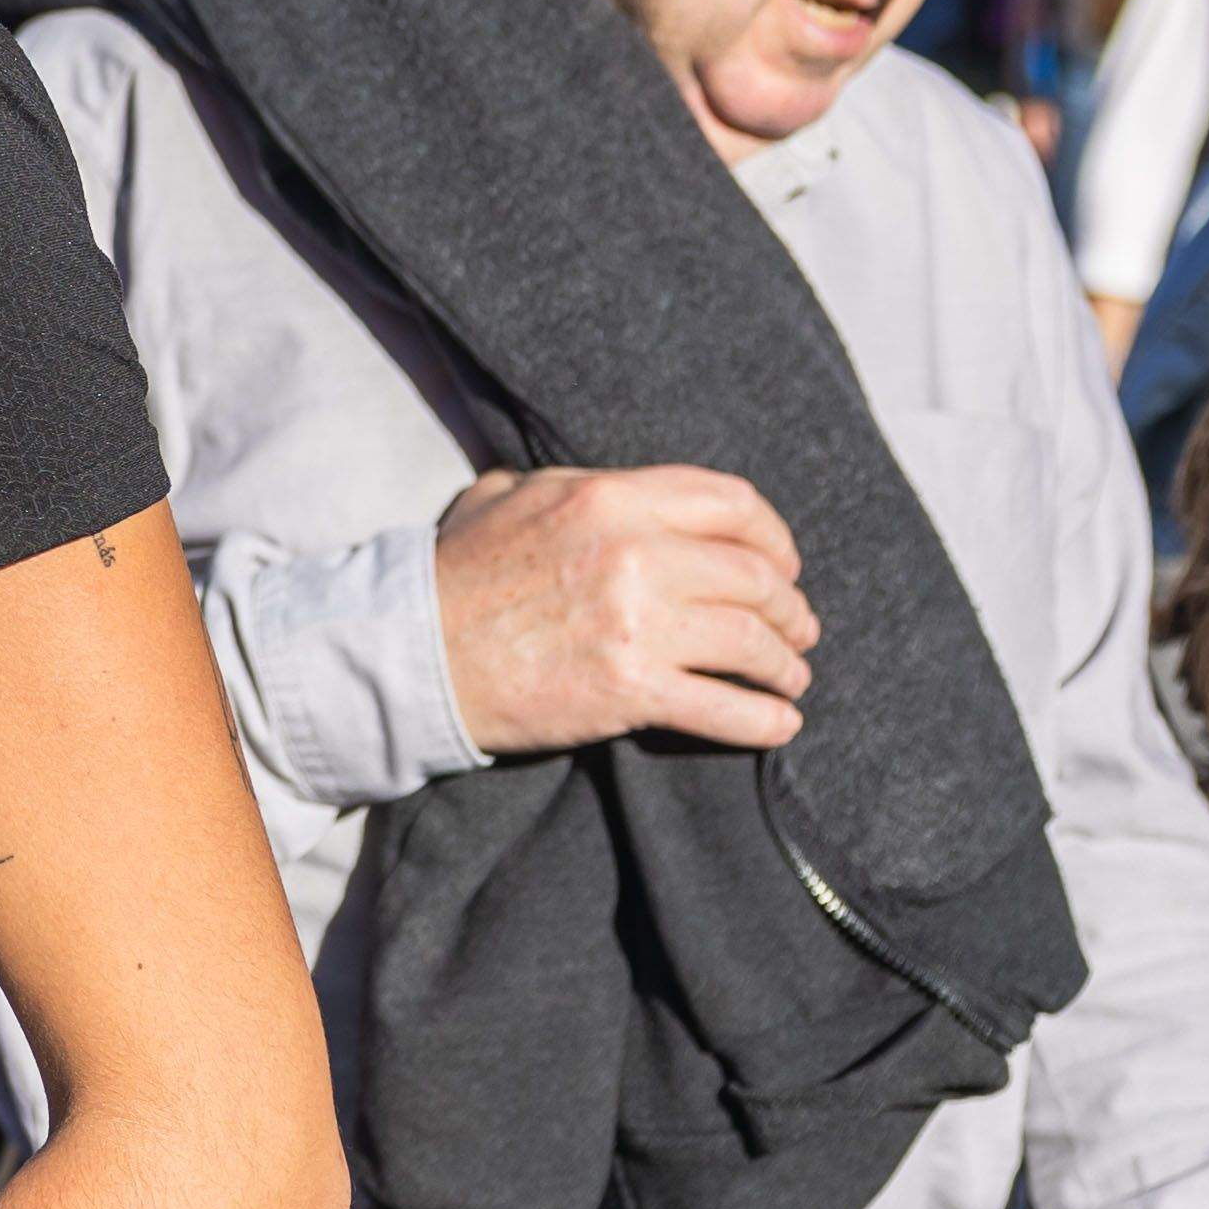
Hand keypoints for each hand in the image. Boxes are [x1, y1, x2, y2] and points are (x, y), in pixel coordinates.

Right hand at [434, 464, 814, 754]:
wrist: (410, 652)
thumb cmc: (453, 574)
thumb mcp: (507, 495)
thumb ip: (573, 483)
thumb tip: (613, 488)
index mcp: (610, 497)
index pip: (731, 504)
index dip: (774, 536)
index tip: (784, 563)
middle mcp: (635, 554)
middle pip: (756, 577)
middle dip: (790, 608)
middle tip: (798, 629)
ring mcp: (637, 624)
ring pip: (754, 642)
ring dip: (785, 665)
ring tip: (790, 679)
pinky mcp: (630, 690)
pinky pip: (726, 708)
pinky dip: (764, 720)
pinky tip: (777, 724)